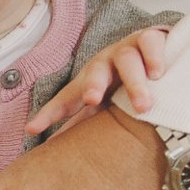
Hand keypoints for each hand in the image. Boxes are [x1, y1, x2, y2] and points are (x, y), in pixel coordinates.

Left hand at [25, 27, 170, 136]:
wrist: (153, 49)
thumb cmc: (124, 83)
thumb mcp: (104, 103)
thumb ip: (83, 123)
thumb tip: (53, 151)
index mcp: (88, 82)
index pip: (66, 98)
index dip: (49, 113)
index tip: (32, 129)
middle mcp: (105, 64)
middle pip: (94, 73)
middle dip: (92, 85)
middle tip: (93, 100)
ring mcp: (127, 50)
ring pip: (126, 61)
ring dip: (134, 83)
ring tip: (142, 106)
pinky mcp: (149, 39)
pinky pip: (149, 43)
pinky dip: (153, 57)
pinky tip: (157, 74)